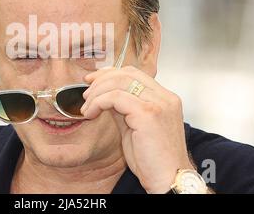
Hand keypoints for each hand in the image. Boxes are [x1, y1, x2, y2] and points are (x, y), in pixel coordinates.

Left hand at [81, 66, 194, 193]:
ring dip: (97, 93)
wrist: (168, 180)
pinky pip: (115, 97)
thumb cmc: (153, 159)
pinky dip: (98, 102)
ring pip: (119, 82)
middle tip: (86, 94)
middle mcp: (165, 97)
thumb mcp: (134, 126)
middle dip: (100, 80)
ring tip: (87, 108)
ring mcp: (159, 104)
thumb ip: (123, 108)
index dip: (110, 73)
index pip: (134, 73)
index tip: (92, 80)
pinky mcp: (148, 114)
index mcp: (164, 98)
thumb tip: (103, 96)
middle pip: (126, 73)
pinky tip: (92, 113)